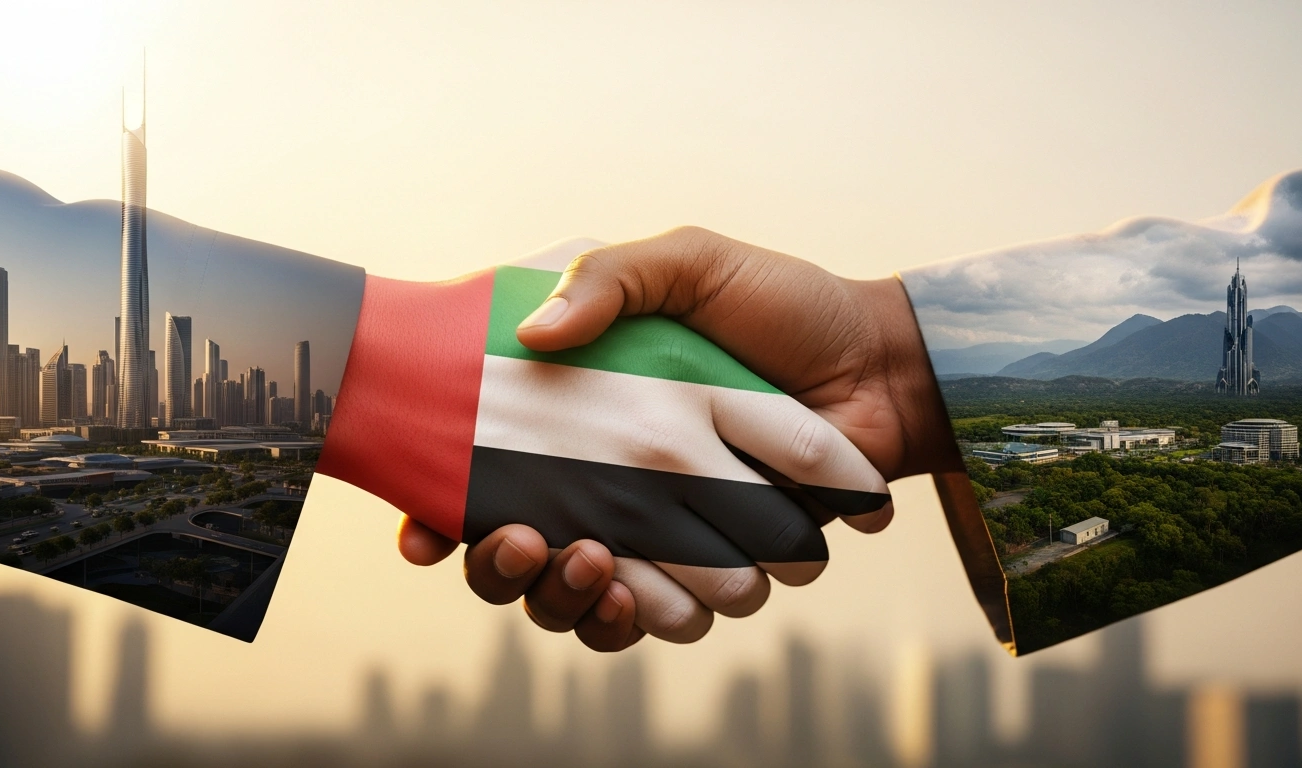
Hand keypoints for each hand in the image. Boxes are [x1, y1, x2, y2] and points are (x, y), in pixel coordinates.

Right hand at [405, 228, 958, 649]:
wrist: (879, 363)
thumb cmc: (782, 303)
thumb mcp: (687, 261)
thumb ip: (610, 277)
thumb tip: (534, 337)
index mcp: (589, 416)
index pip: (487, 472)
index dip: (441, 512)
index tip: (422, 530)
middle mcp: (612, 481)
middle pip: (522, 558)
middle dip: (505, 571)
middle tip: (524, 542)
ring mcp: (661, 529)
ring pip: (577, 600)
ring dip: (569, 600)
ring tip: (594, 564)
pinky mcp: (713, 565)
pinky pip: (655, 617)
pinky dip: (641, 620)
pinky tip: (643, 594)